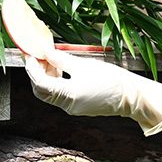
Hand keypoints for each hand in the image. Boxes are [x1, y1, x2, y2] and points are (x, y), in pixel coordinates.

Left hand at [24, 50, 161, 135]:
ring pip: (50, 94)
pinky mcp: (79, 107)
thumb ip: (61, 60)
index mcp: (68, 94)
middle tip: (37, 56)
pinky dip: (56, 83)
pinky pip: (60, 96)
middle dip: (36, 73)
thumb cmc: (112, 79)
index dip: (31, 67)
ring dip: (46, 77)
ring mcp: (73, 108)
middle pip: (41, 91)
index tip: (29, 53)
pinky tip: (62, 71)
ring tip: (51, 60)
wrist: (132, 95)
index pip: (39, 82)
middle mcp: (67, 105)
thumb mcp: (84, 65)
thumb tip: (45, 53)